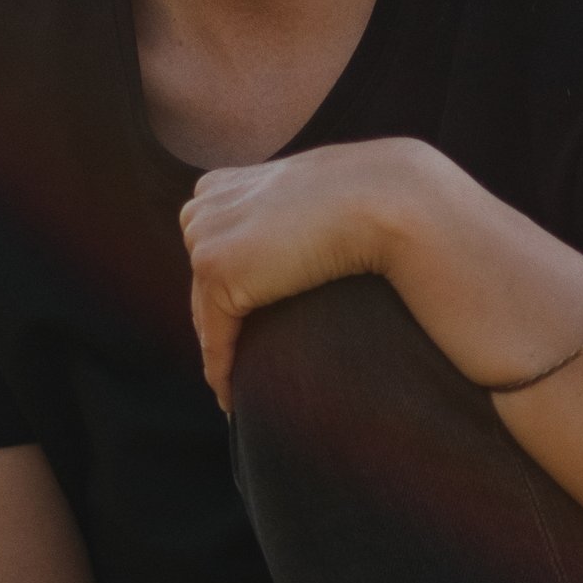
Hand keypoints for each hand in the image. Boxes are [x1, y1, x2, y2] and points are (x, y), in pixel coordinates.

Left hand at [180, 140, 437, 407]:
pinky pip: (215, 336)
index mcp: (219, 184)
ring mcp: (206, 236)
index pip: (210, 251)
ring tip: (233, 388)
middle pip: (201, 283)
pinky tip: (230, 397)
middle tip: (231, 369)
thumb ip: (275, 216)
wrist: (381, 199)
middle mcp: (203, 206)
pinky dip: (220, 369)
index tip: (233, 330)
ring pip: (205, 312)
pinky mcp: (217, 269)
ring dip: (220, 349)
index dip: (223, 293)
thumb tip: (273, 253)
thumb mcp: (303, 199)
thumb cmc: (359, 200)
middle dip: (215, 323)